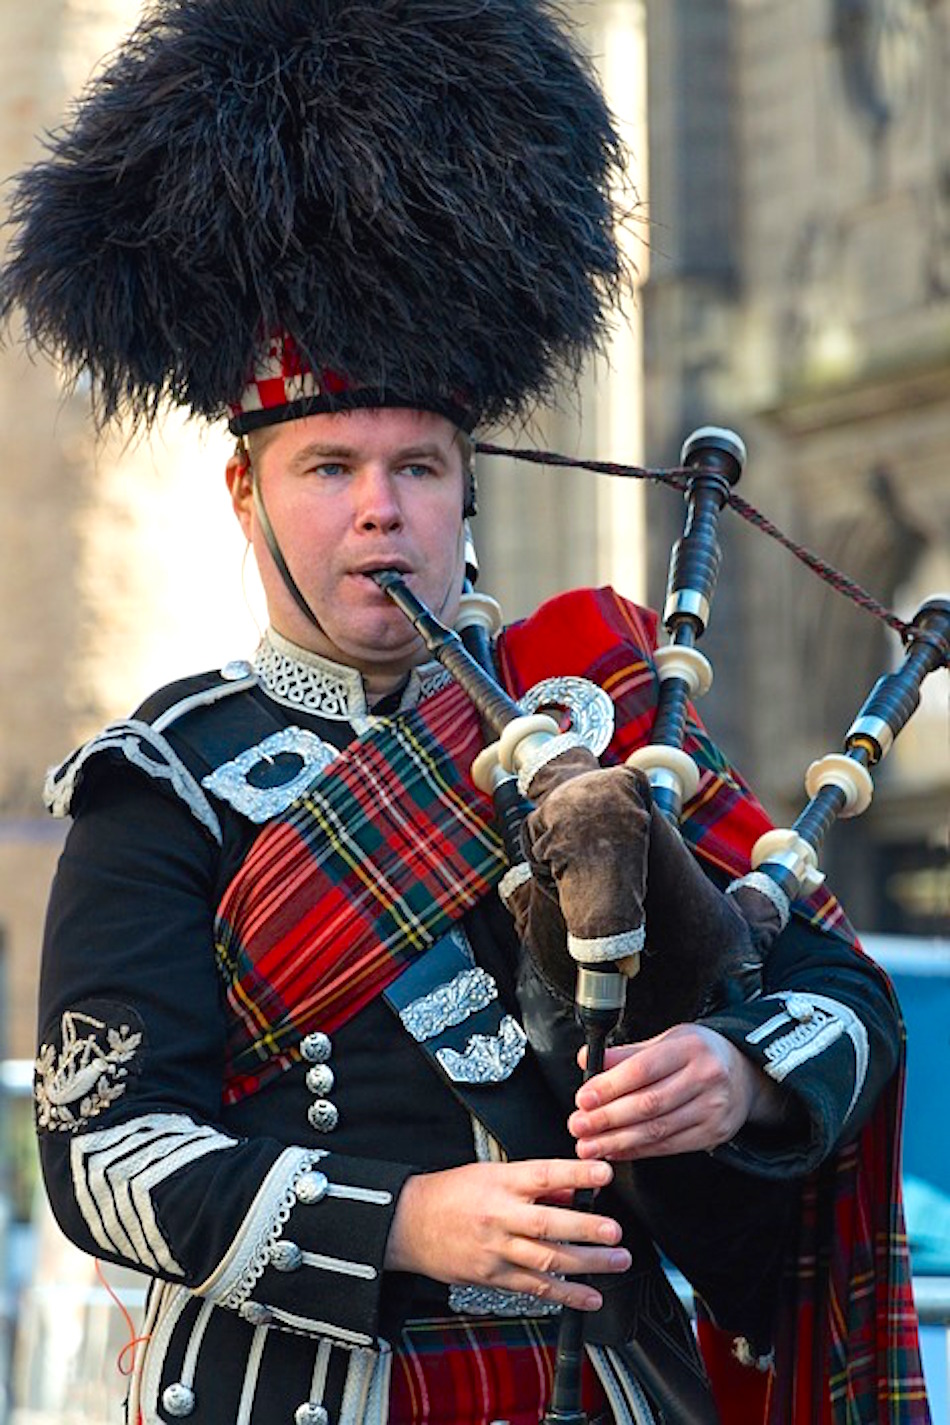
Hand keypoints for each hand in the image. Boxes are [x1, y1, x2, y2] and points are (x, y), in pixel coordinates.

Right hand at [384, 1158, 631, 1310]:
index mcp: (500, 1182)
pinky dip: (565, 1295)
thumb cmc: (450, 1194)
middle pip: (547, 1224)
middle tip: (615, 1231)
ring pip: (546, 1260)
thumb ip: (533, 1183)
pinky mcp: (493, 1277)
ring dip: (586, 1264)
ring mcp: (496, 1250)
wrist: (408, 1223)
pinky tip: (590, 1296)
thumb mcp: (490, 1173)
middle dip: (586, 1229)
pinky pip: (534, 1288)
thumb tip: (570, 1190)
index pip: (543, 1175)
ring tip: (617, 1261)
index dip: (575, 1174)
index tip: (603, 1174)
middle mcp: (499, 1216)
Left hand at [569, 1024, 784, 1159]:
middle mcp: (705, 1077)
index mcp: (689, 1047)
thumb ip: (626, 1053)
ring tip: (588, 1145)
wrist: (743, 1073)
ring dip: (616, 1141)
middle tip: (578, 1126)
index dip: (609, 1087)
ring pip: (657, 1130)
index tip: (583, 1099)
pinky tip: (614, 1150)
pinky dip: (637, 1151)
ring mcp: (713, 1108)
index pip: (642, 1069)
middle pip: (648, 1104)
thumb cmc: (696, 1054)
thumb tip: (586, 1059)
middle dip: (607, 1119)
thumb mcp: (665, 1041)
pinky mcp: (713, 1134)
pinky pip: (668, 1146)